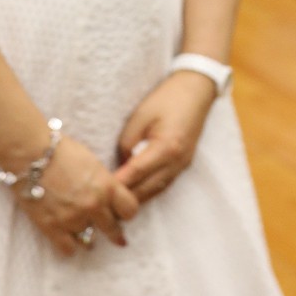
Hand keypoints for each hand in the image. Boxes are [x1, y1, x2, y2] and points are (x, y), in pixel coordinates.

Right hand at [12, 134, 138, 257]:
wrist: (30, 153)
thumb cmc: (60, 150)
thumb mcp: (92, 162)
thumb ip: (103, 182)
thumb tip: (107, 195)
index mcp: (106, 186)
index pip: (130, 210)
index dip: (127, 213)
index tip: (122, 214)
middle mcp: (93, 206)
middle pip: (113, 229)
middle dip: (114, 233)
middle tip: (115, 237)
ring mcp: (73, 218)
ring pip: (89, 241)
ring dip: (88, 238)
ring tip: (85, 235)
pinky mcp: (52, 227)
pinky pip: (68, 249)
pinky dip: (69, 247)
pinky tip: (67, 242)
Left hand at [114, 72, 217, 203]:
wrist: (195, 91)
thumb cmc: (166, 99)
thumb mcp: (140, 116)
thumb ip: (128, 142)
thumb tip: (120, 164)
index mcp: (167, 147)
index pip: (136, 172)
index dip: (118, 184)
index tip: (99, 193)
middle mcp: (177, 162)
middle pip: (147, 189)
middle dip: (125, 199)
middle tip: (102, 204)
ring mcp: (182, 166)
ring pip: (155, 191)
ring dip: (136, 199)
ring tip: (114, 205)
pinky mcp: (182, 165)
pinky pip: (162, 185)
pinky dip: (147, 191)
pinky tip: (132, 194)